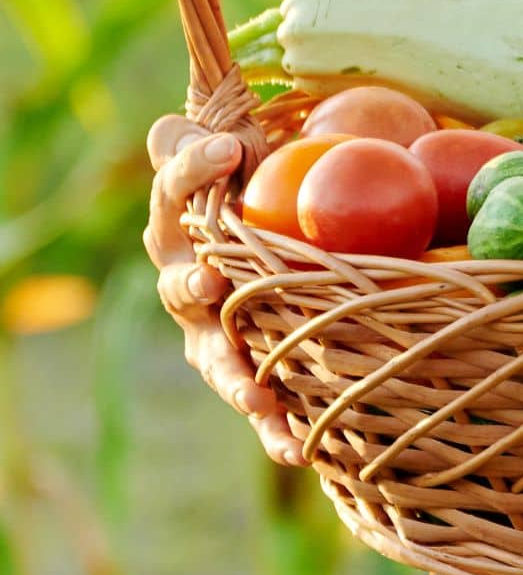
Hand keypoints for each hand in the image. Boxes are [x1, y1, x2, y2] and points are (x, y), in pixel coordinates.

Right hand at [144, 115, 303, 465]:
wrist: (261, 240)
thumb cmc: (248, 182)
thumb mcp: (233, 146)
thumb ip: (213, 132)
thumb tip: (204, 124)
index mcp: (180, 216)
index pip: (175, 186)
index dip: (194, 166)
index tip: (229, 148)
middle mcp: (187, 277)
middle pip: (180, 285)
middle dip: (196, 288)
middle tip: (213, 282)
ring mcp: (211, 332)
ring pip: (213, 356)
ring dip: (232, 374)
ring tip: (255, 391)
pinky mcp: (246, 371)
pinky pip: (257, 405)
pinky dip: (273, 429)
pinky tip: (295, 449)